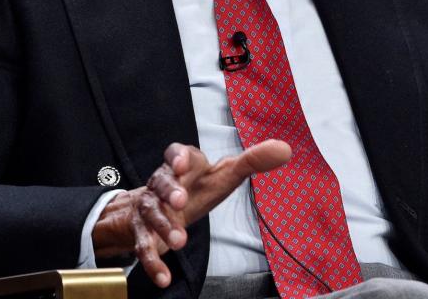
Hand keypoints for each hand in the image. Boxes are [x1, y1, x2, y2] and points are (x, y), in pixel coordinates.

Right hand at [92, 140, 290, 287]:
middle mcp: (161, 184)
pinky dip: (152, 263)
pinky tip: (163, 278)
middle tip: (180, 202)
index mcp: (182, 165)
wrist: (163, 208)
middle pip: (160, 182)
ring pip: (151, 213)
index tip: (182, 164)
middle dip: (169, 191)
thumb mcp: (225, 174)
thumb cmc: (198, 187)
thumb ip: (252, 161)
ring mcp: (150, 208)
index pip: (176, 153)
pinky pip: (144, 246)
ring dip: (163, 226)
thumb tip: (284, 149)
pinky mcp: (144, 233)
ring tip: (179, 242)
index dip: (178, 156)